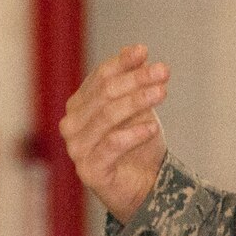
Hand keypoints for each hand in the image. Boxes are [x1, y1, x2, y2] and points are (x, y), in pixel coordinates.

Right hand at [60, 45, 169, 223]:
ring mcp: (77, 148)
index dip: (122, 63)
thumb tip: (135, 49)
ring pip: (107, 116)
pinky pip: (112, 144)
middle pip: (105, 94)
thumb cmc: (138, 144)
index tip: (145, 51)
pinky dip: (134, 134)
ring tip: (162, 93)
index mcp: (80, 105)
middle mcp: (72, 124)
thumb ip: (132, 81)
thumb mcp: (138, 108)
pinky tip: (152, 127)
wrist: (143, 186)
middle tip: (163, 72)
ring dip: (138, 101)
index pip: (99, 77)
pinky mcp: (89, 170)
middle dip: (136, 80)